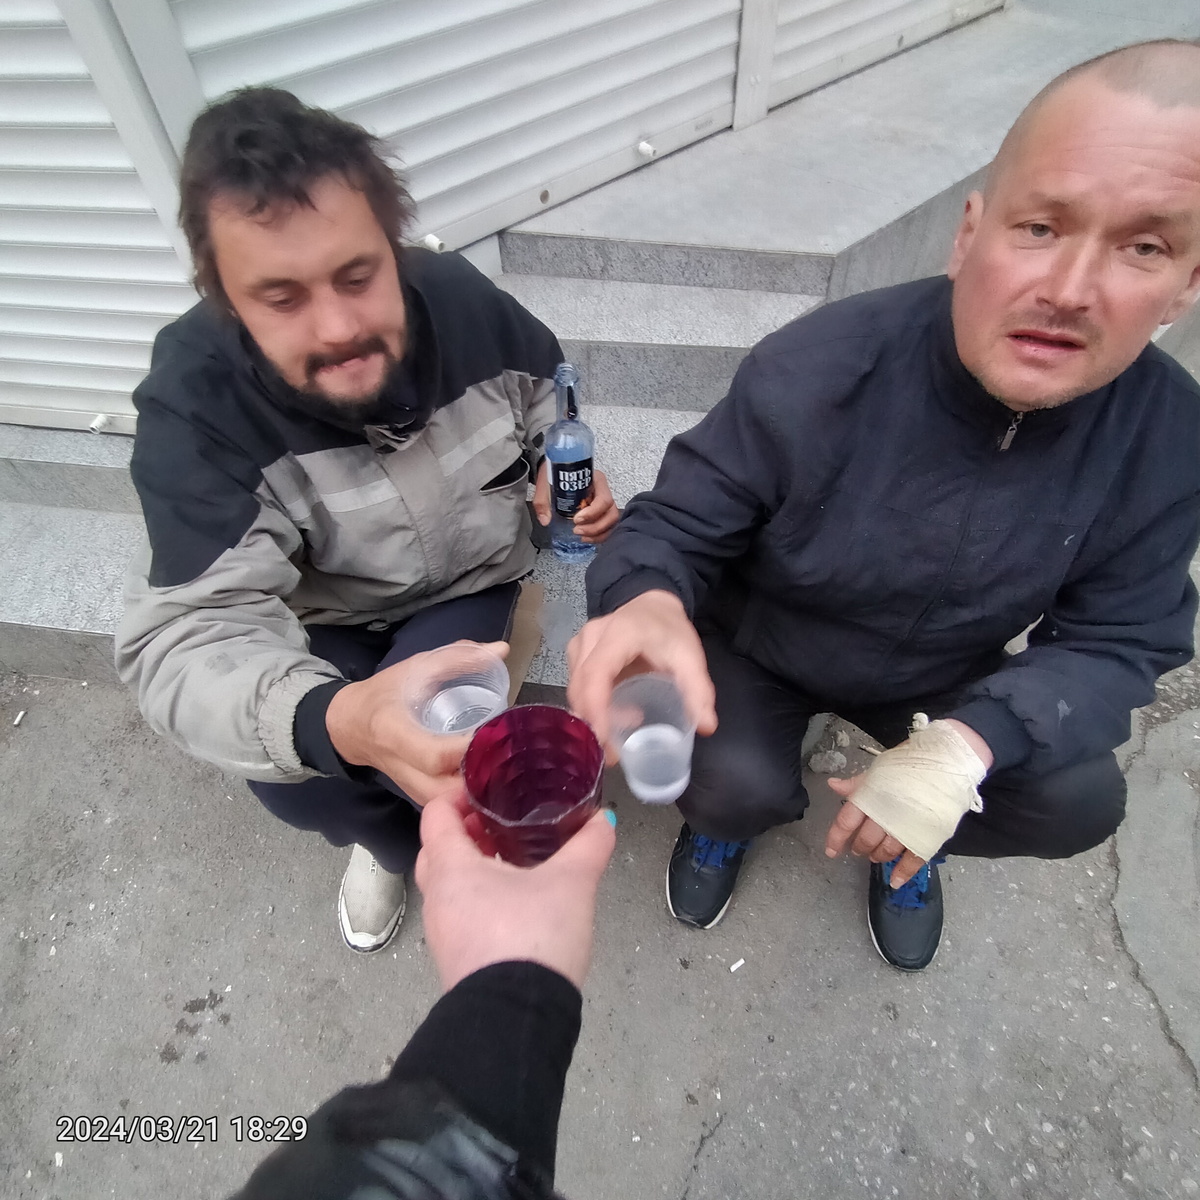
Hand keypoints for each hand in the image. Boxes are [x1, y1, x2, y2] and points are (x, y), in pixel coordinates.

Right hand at [324, 641, 509, 805]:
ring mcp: (408, 787)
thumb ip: (459, 657)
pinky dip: (470, 797)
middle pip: (445, 790)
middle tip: (511, 755)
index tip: (496, 733)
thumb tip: (502, 650)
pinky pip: (447, 805)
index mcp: (393, 732)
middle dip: (481, 778)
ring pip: (448, 804)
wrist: (349, 725)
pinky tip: (491, 779)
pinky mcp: (417, 796)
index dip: (467, 750)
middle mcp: (400, 766)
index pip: (433, 755)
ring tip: (505, 767)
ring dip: (478, 791)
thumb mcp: (416, 667)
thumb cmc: (384, 693)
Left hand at [415, 789, 616, 990]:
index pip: (436, 815)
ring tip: (514, 858)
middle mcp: (437, 898)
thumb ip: (588, 846)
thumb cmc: (532, 939)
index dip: (457, 795)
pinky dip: (479, 899)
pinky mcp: (456, 960)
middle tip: (501, 821)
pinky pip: (460, 915)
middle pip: (438, 850)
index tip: (487, 788)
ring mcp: (442, 933)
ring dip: (473, 867)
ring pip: (448, 886)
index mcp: (451, 869)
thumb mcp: (571, 884)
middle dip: (466, 832)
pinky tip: (516, 903)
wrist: (517, 1020)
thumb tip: (603, 820)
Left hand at [532, 462, 619, 543]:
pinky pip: (607, 525)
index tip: (577, 519)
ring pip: (611, 521)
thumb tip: (545, 519)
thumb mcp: (546, 482)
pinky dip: (599, 535)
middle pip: (610, 513)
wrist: (555, 469)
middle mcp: (602, 491)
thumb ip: (543, 500)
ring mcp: (603, 502)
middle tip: (577, 530)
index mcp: (595, 480)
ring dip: (598, 532)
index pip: (604, 499)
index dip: (593, 512)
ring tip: (581, 536)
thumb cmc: (555, 472)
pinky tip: (586, 537)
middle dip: (595, 526)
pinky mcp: (600, 511)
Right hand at [567, 589, 716, 757]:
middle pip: (580, 686)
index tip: (603, 740)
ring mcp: (580, 643)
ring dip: (592, 716)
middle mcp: (592, 636)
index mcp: (619, 634)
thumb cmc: (669, 631)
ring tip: (617, 738)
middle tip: (612, 755)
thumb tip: (706, 727)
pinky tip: (613, 717)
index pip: (596, 673)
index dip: (595, 708)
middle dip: (593, 723)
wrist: (653, 604)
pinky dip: (590, 706)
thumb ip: (698, 690)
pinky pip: (577, 685)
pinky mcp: (576, 652)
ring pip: (576, 688)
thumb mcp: (689, 657)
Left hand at [823, 720, 991, 887]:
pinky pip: (912, 860)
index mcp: (869, 797)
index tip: (831, 852)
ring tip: (876, 856)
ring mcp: (905, 828)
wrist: (947, 761)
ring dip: (878, 856)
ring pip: (886, 851)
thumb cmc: (911, 763)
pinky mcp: (926, 837)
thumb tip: (833, 785)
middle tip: (860, 848)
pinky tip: (894, 881)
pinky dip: (902, 873)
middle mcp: (884, 815)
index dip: (836, 838)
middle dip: (860, 846)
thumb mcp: (880, 770)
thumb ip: (857, 784)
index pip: (845, 822)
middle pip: (865, 839)